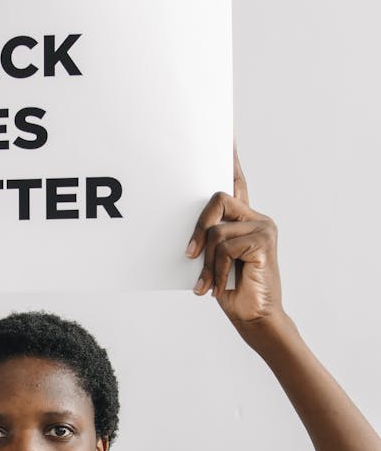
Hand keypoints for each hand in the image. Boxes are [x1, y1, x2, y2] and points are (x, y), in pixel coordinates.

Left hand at [185, 143, 282, 324]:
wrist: (255, 320)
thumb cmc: (231, 293)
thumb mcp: (211, 262)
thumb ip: (206, 239)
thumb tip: (187, 231)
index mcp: (244, 220)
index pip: (236, 181)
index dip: (230, 156)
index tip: (226, 130)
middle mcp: (256, 218)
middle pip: (216, 199)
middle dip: (197, 229)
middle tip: (189, 255)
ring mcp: (263, 228)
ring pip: (216, 229)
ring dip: (206, 262)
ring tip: (208, 284)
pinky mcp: (264, 240)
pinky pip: (224, 246)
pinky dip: (216, 270)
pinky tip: (220, 286)